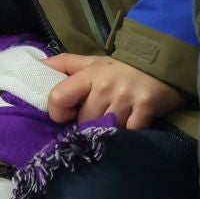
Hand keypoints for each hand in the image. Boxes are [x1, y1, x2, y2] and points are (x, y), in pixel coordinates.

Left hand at [44, 54, 182, 129]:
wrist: (161, 67)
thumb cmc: (120, 69)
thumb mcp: (91, 62)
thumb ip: (64, 64)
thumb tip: (37, 64)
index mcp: (89, 75)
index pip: (59, 97)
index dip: (58, 112)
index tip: (68, 115)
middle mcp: (105, 87)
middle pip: (84, 121)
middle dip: (87, 125)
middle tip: (96, 120)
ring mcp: (126, 99)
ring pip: (105, 130)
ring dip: (108, 132)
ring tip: (113, 124)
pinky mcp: (146, 110)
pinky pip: (129, 134)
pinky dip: (127, 136)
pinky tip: (129, 129)